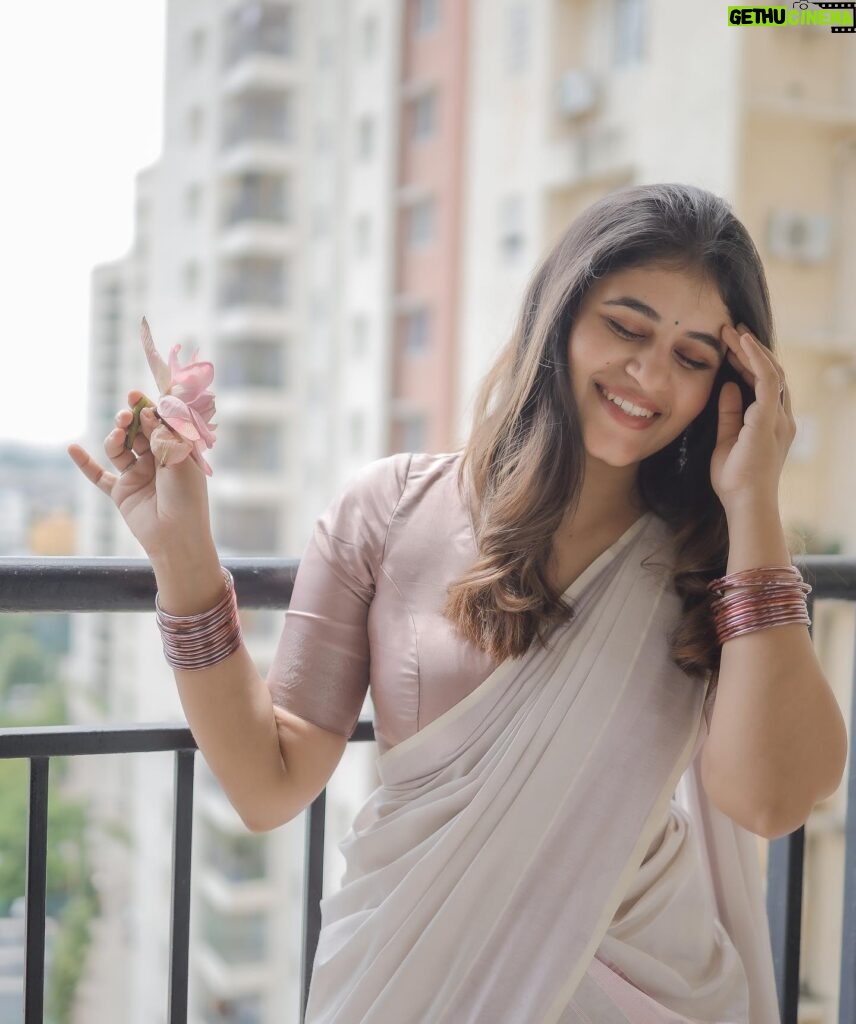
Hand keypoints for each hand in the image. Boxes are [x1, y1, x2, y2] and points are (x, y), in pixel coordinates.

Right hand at [67, 388, 214, 560]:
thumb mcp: (180, 460)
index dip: (147, 408)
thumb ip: (162, 436)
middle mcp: (157, 461)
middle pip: (138, 433)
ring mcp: (138, 476)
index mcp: (176, 452)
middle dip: (130, 421)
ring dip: (115, 438)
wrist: (177, 536)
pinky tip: (72, 448)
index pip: (160, 423)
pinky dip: (85, 464)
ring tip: (117, 435)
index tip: (134, 395)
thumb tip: (147, 412)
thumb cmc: (187, 498)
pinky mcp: (122, 492)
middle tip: (125, 416)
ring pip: (120, 449)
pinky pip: (100, 476)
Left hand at [710, 322, 796, 513]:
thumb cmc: (734, 480)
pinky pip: (767, 378)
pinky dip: (755, 357)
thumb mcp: (725, 440)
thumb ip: (729, 413)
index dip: (746, 363)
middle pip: (769, 373)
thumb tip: (727, 386)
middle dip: (749, 350)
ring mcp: (778, 417)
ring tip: (730, 330)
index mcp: (771, 423)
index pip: (762, 384)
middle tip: (729, 330)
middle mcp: (780, 417)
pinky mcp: (769, 418)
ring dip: (750, 348)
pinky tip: (741, 342)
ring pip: (770, 370)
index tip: (728, 346)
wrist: (745, 502)